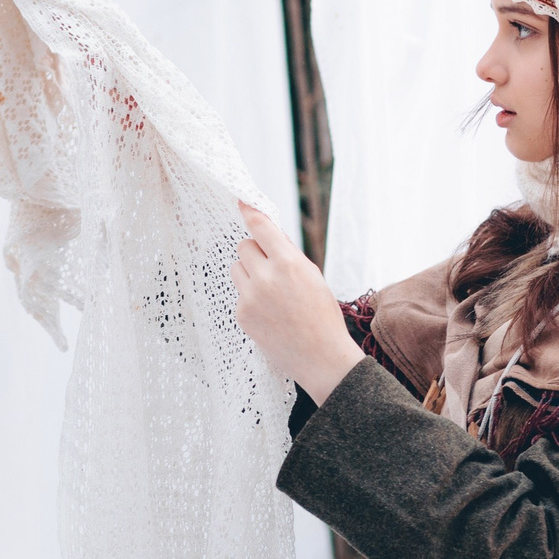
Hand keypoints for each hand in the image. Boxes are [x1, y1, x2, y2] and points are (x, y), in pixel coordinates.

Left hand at [230, 202, 365, 403]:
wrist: (320, 357)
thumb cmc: (321, 314)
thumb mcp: (313, 276)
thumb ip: (288, 254)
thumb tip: (267, 234)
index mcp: (288, 263)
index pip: (261, 228)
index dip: (250, 212)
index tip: (241, 202)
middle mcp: (266, 277)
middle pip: (244, 246)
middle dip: (256, 251)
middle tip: (272, 267)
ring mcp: (250, 297)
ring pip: (237, 268)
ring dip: (249, 273)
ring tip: (271, 293)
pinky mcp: (242, 314)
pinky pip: (239, 293)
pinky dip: (250, 297)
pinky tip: (270, 312)